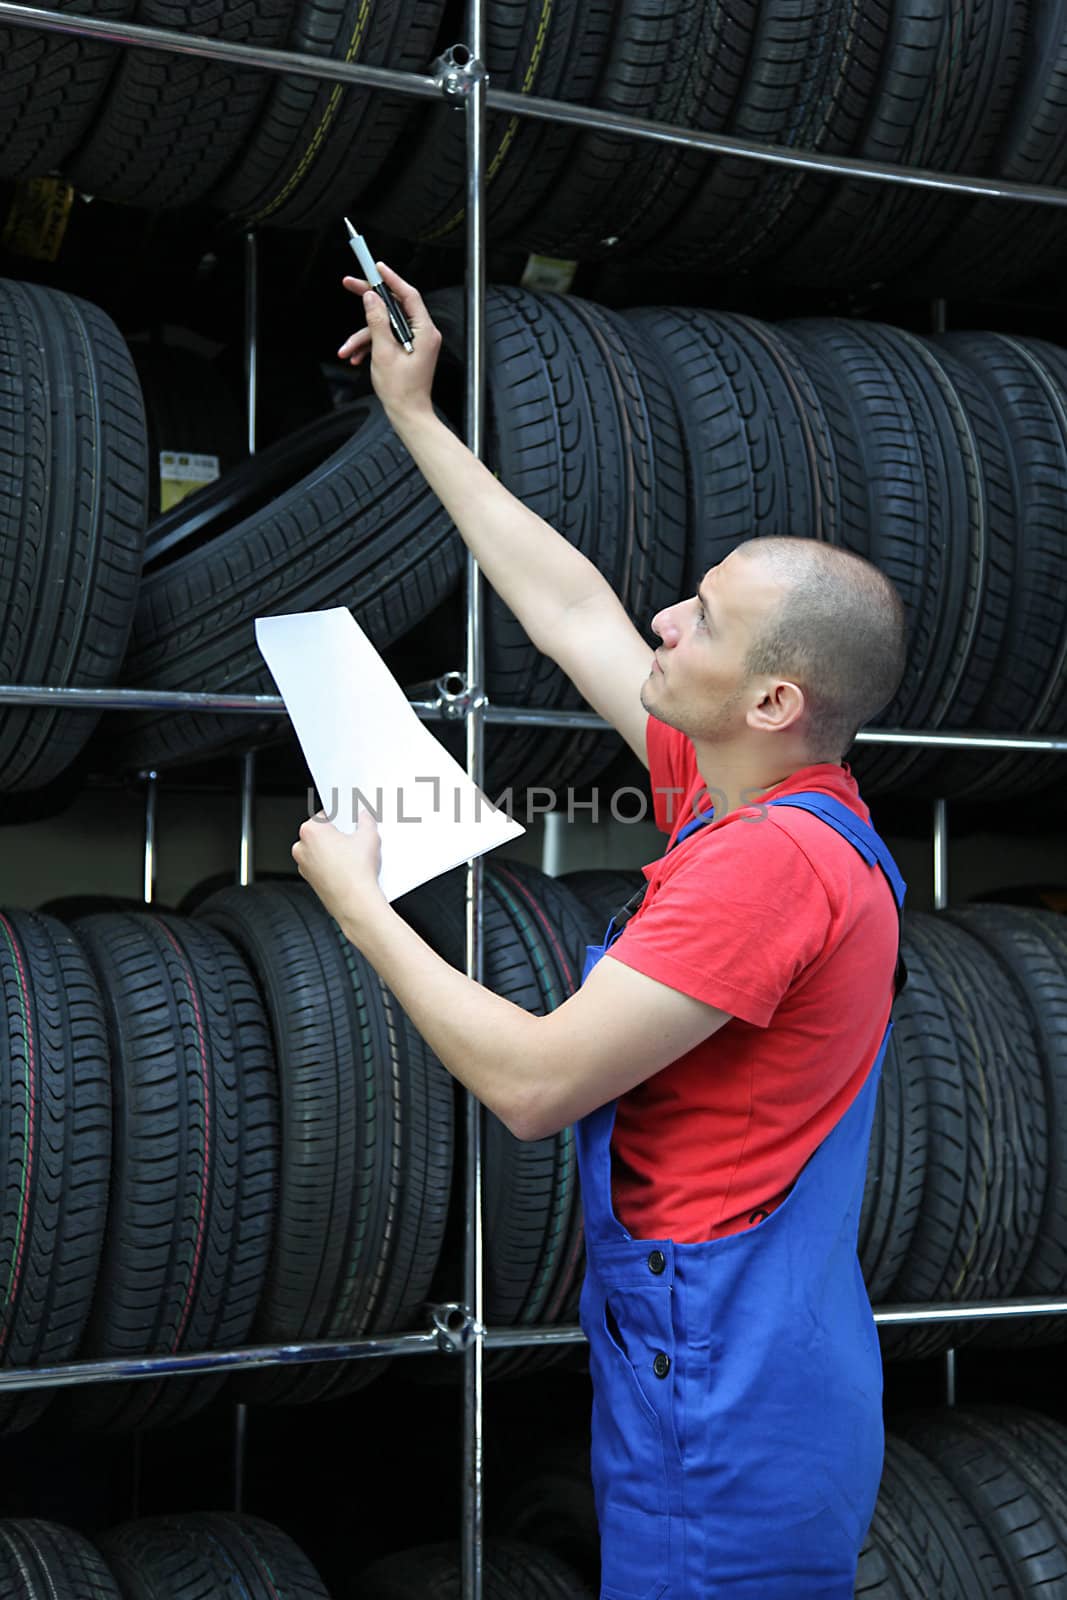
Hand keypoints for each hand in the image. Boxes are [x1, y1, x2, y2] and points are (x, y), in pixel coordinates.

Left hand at [291, 802, 386, 938]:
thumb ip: (366, 821)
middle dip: (337, 835)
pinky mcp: (310, 880)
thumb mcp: (369, 837)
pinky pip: (320, 866)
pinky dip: (331, 865)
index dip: (341, 817)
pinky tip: (349, 869)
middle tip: (354, 838)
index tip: (349, 819)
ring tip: (354, 856)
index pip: (325, 814)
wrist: (355, 903)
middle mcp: (301, 847)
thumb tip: (364, 817)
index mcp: (311, 830)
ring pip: (319, 850)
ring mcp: (303, 865)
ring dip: (333, 851)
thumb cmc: (356, 874)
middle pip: (321, 833)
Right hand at [338, 261, 441, 421]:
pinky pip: (386, 339)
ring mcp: (415, 342)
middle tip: (350, 285)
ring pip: (385, 326)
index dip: (391, 278)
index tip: (377, 267)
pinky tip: (355, 357)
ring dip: (363, 336)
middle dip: (369, 303)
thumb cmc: (402, 391)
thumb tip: (371, 298)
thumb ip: (377, 321)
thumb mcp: (383, 352)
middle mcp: (423, 333)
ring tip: (347, 350)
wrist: (408, 415)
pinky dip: (370, 345)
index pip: (408, 295)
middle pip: (394, 307)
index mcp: (424, 331)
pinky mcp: (407, 350)